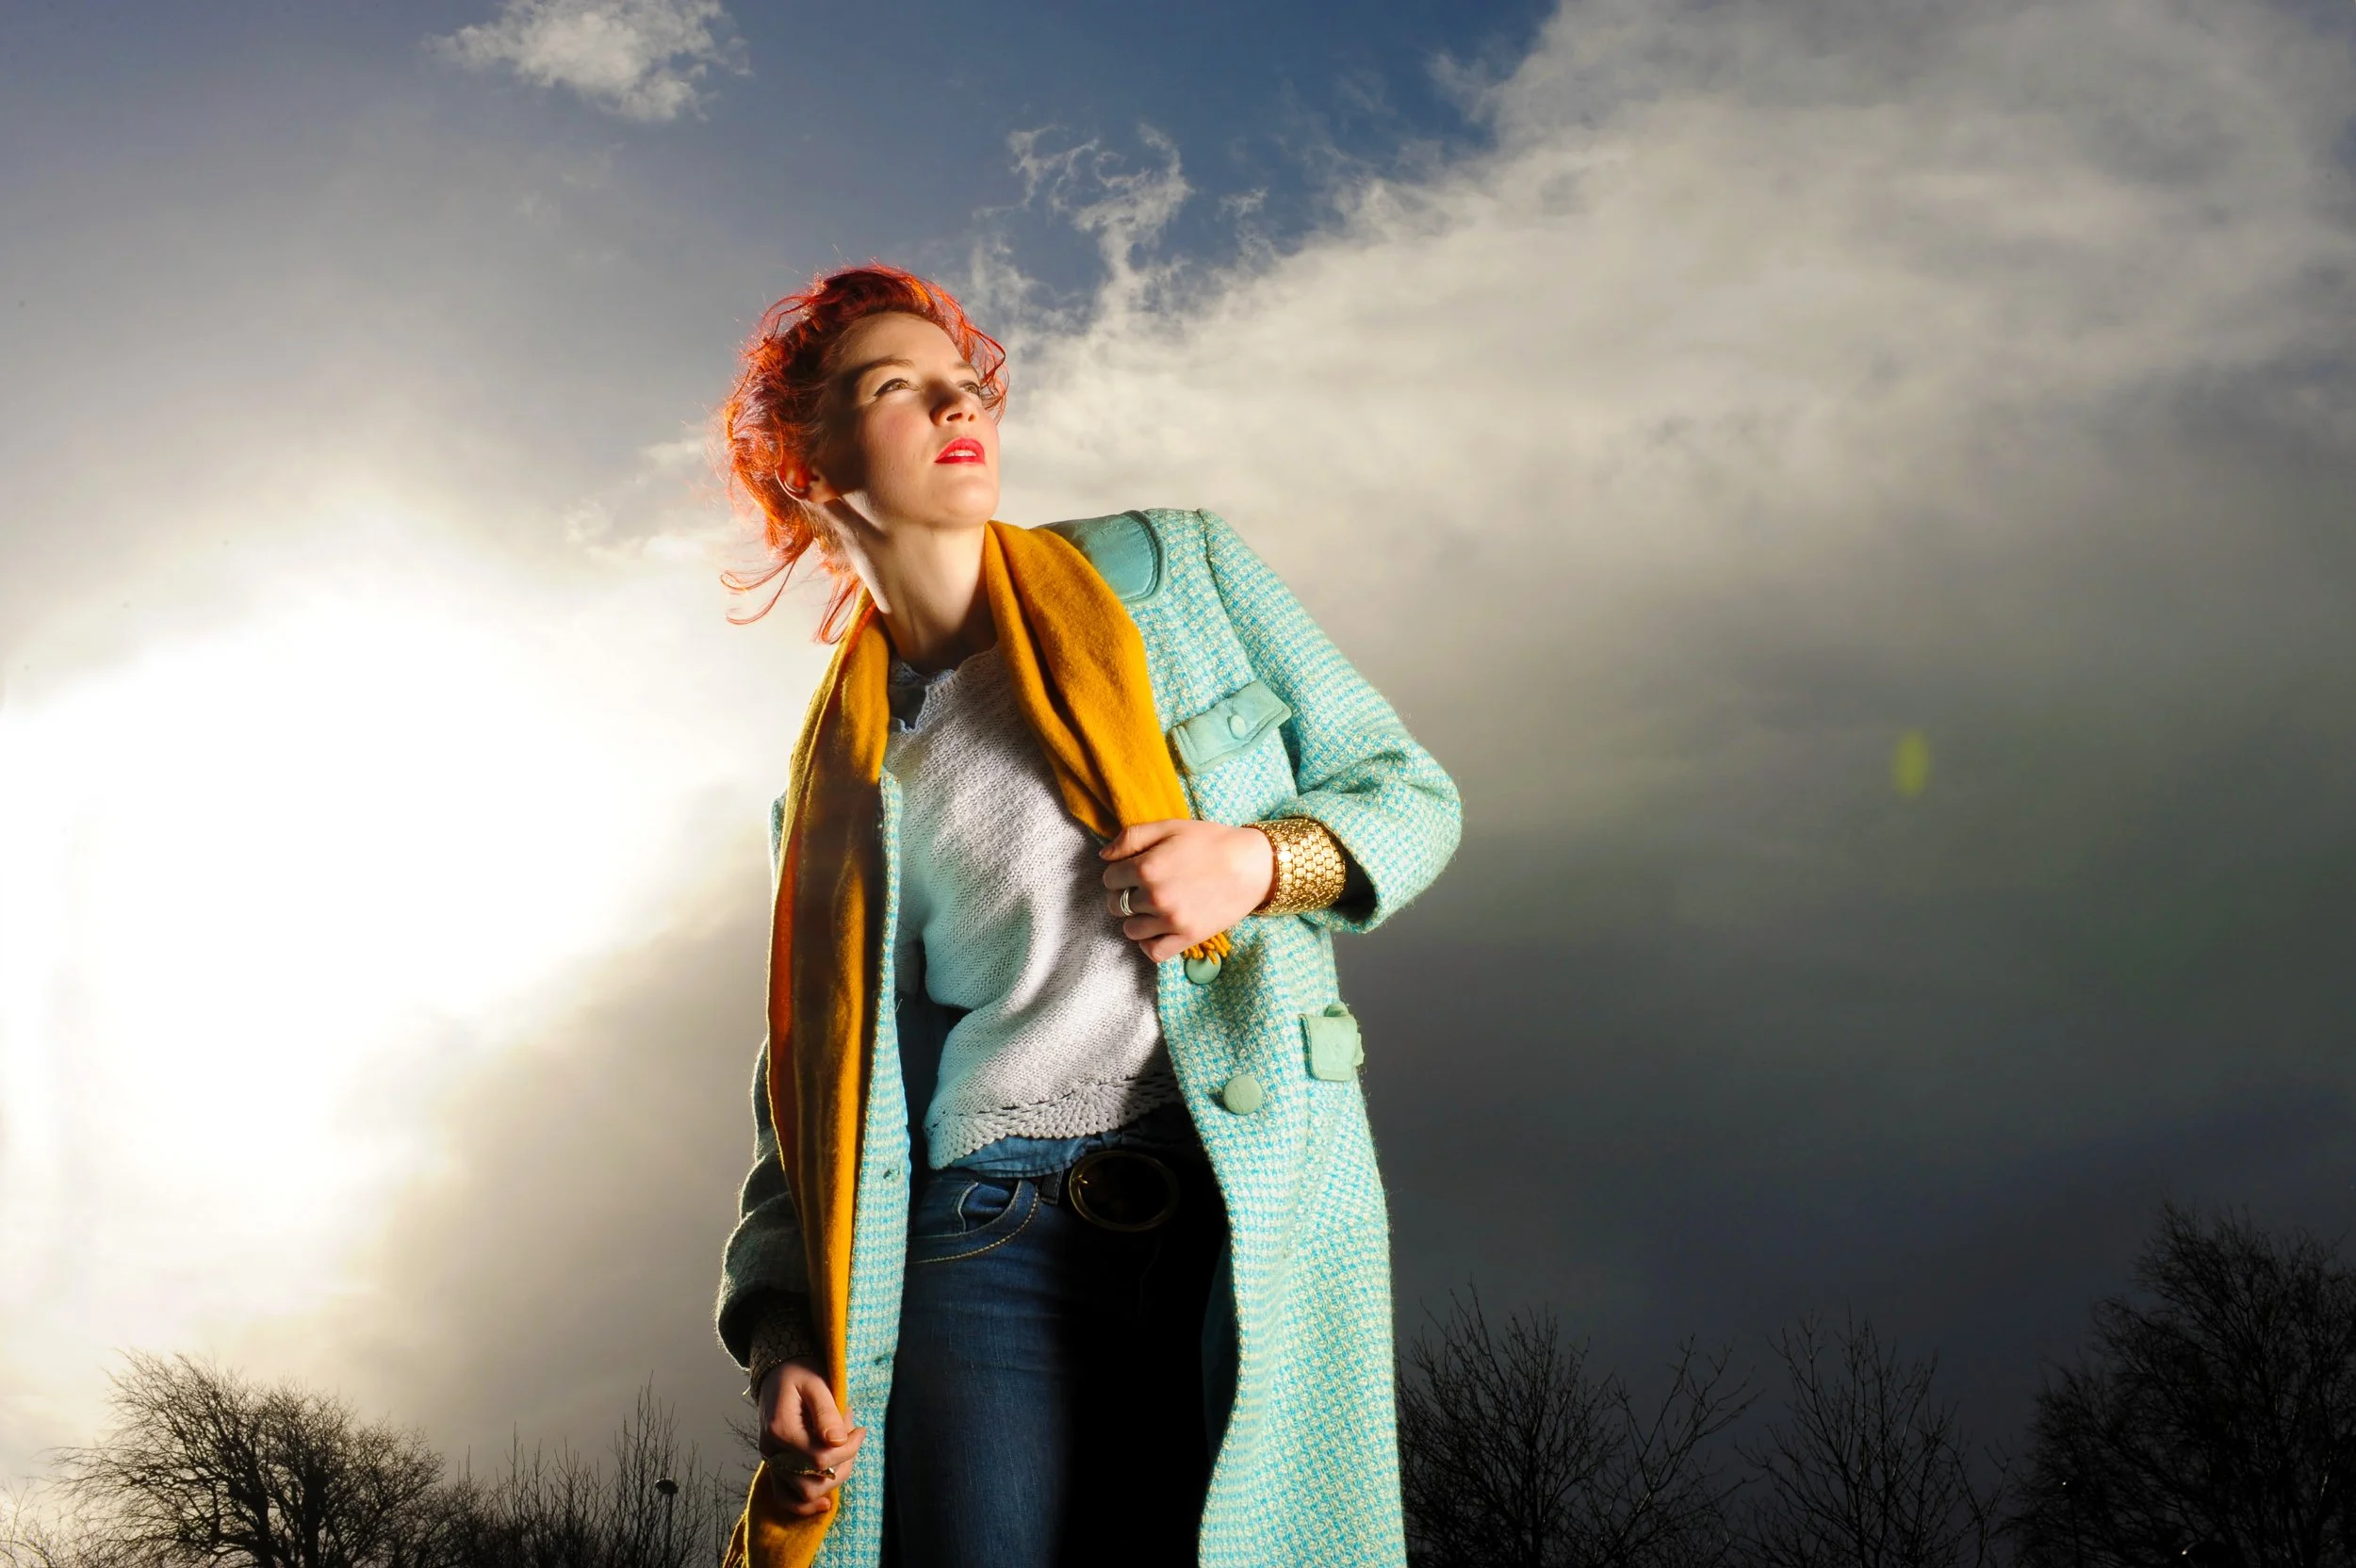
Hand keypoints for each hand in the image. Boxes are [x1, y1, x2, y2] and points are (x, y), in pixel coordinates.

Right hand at [757, 1360, 865, 1516]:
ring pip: (804, 1494)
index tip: (860, 1430)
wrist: (778, 1373)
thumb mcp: (816, 1384)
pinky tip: (825, 1503)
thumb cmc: (800, 1374)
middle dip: (843, 1465)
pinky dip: (804, 1505)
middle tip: (853, 1438)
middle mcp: (772, 1451)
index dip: (848, 1450)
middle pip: (812, 1482)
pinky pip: (784, 1497)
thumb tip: (838, 1442)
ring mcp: (771, 1462)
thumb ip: (827, 1413)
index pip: (819, 1458)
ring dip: (833, 1479)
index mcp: (781, 1429)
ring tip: (845, 1452)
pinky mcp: (775, 1467)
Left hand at [1099, 819, 1274, 961]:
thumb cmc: (1211, 841)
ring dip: (1135, 919)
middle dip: (1124, 895)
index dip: (1119, 873)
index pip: (1109, 879)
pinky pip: (1152, 952)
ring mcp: (1170, 920)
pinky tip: (1157, 930)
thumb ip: (1131, 837)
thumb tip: (1103, 856)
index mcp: (1146, 867)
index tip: (1133, 870)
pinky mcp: (1187, 937)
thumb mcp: (1169, 827)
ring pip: (1130, 930)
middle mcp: (1154, 896)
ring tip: (1152, 908)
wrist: (1252, 865)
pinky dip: (1148, 943)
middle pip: (1116, 905)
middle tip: (1143, 888)